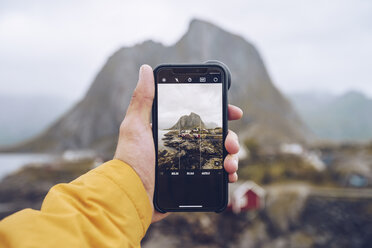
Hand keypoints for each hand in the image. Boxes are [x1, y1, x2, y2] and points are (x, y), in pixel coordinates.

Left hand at [114, 65, 242, 222]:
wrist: (131, 196)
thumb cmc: (131, 160)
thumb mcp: (135, 126)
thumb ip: (142, 99)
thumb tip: (145, 69)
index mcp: (172, 131)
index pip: (201, 117)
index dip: (220, 113)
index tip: (234, 112)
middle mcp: (183, 146)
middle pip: (215, 136)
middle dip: (230, 137)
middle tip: (232, 144)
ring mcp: (189, 164)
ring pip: (219, 155)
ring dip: (231, 157)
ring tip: (230, 164)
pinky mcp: (192, 181)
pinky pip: (216, 175)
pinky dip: (226, 174)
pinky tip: (229, 175)